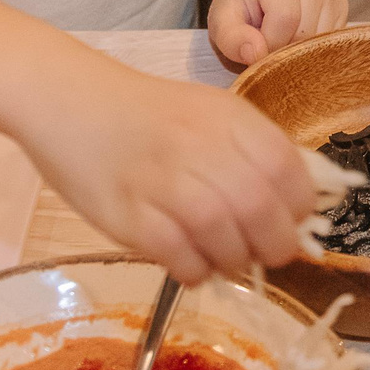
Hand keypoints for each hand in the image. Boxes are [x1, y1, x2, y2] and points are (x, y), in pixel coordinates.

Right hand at [11, 52, 319, 281]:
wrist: (70, 100)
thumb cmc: (147, 114)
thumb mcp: (208, 113)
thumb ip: (249, 150)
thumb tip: (293, 204)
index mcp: (226, 116)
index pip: (284, 164)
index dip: (300, 203)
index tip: (296, 221)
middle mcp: (197, 142)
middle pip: (258, 204)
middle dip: (276, 242)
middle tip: (270, 254)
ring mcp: (159, 177)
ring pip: (220, 232)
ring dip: (234, 260)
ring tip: (228, 261)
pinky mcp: (125, 211)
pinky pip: (174, 253)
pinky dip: (194, 269)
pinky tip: (193, 266)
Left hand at [209, 0, 348, 66]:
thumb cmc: (239, 6)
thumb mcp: (221, 22)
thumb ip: (232, 39)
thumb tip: (257, 53)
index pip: (285, 18)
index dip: (268, 44)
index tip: (254, 45)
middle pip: (305, 31)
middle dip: (284, 49)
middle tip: (266, 42)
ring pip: (321, 39)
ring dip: (299, 50)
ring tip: (280, 36)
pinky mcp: (341, 3)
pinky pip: (331, 40)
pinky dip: (313, 47)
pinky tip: (296, 35)